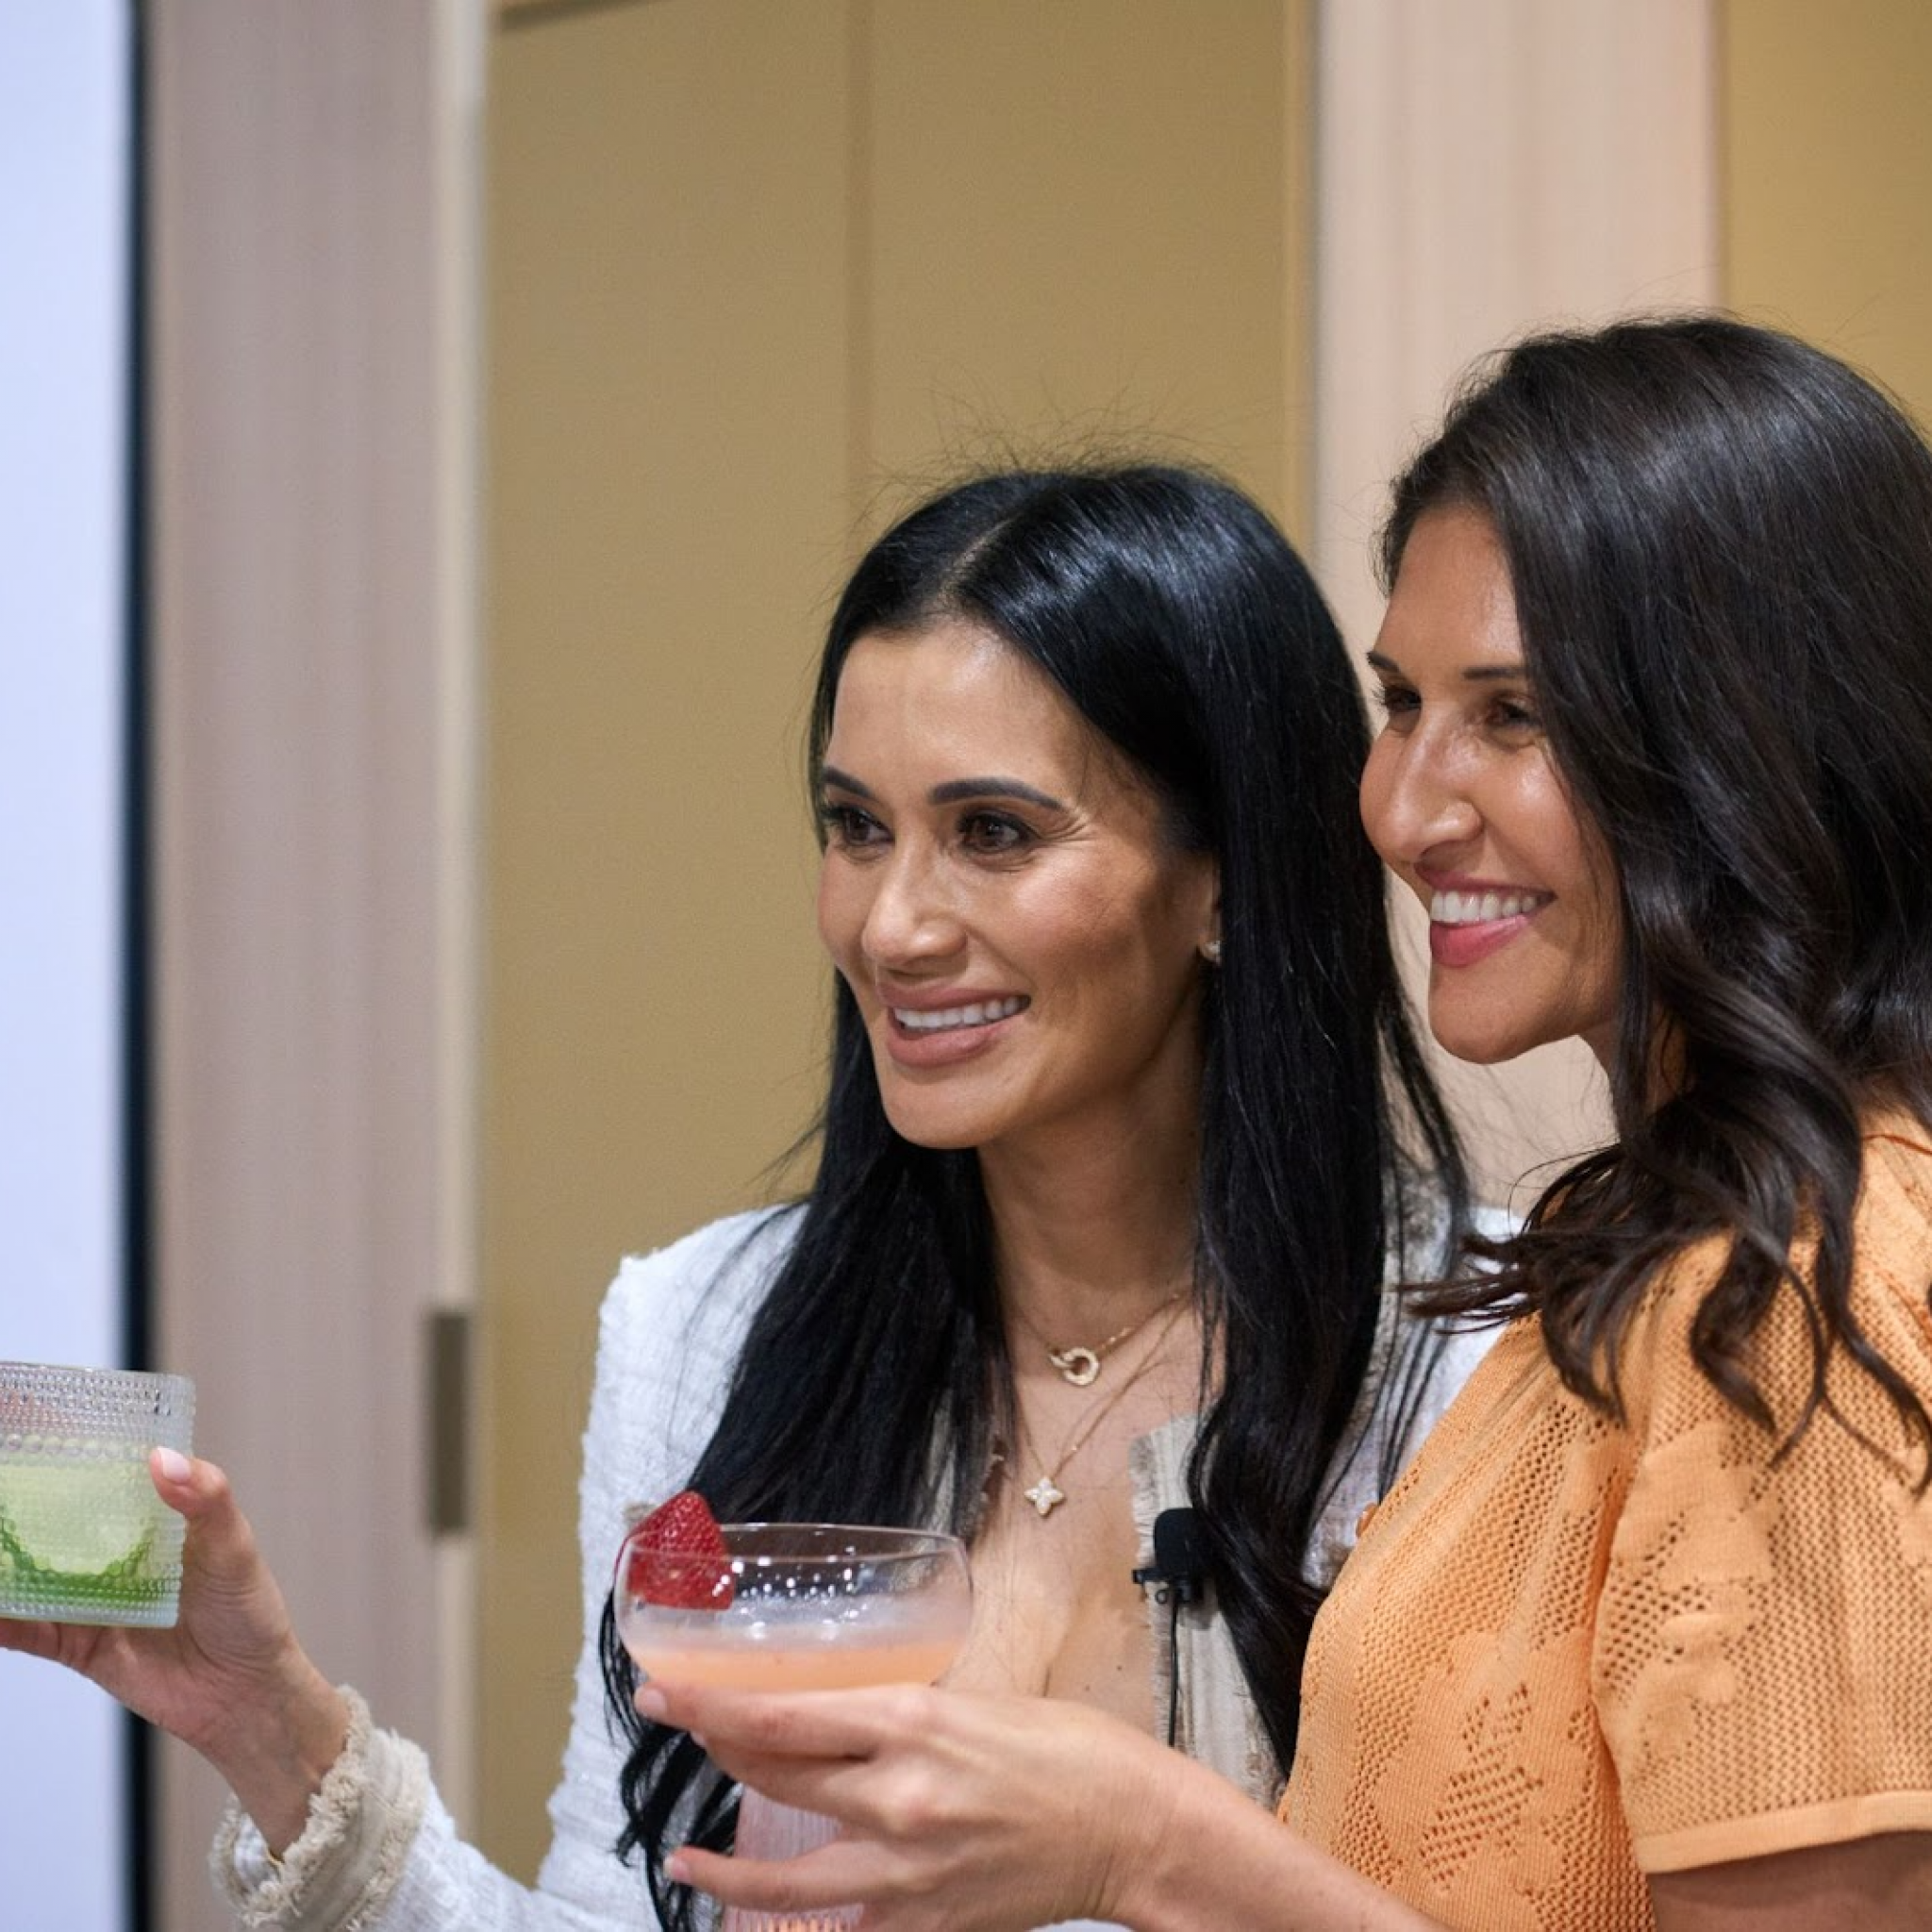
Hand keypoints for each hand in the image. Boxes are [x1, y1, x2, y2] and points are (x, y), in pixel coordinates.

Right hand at [0, 1449, 347, 1850]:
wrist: (246, 1695)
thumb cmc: (249, 1612)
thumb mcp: (235, 1545)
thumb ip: (205, 1499)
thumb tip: (160, 1458)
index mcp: (153, 1516)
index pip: (104, 1473)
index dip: (69, 1448)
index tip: (31, 1421)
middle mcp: (115, 1552)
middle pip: (56, 1519)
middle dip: (21, 1498)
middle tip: (1, 1475)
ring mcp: (92, 1597)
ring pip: (32, 1571)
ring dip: (5, 1555)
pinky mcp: (79, 1643)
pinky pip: (30, 1629)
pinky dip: (5, 1616)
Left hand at [637, 1679, 1186, 1930]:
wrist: (1130, 1829)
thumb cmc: (1066, 1749)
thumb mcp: (974, 1701)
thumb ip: (900, 1713)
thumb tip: (837, 1712)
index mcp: (912, 1721)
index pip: (780, 1716)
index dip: (709, 1705)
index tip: (664, 1690)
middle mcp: (896, 1795)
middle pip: (773, 1776)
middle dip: (714, 1748)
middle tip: (677, 1726)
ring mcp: (904, 1872)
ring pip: (784, 1876)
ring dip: (723, 1872)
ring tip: (684, 1862)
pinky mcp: (922, 1925)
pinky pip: (839, 1930)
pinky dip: (798, 1925)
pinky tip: (768, 1922)